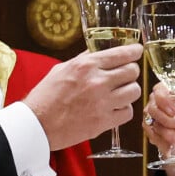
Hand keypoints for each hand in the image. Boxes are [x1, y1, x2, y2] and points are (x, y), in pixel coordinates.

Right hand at [24, 44, 142, 150]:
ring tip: (119, 93)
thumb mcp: (62, 69)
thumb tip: (98, 51)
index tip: (137, 51)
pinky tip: (114, 108)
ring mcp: (102, 102)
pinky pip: (128, 112)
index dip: (134, 51)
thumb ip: (84, 60)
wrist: (37, 124)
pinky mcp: (104, 121)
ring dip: (129, 91)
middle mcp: (97, 82)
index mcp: (86, 66)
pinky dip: (123, 110)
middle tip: (125, 75)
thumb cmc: (46, 96)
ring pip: (135, 91)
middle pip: (133, 71)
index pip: (122, 54)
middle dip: (130, 72)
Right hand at [143, 82, 174, 175]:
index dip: (164, 98)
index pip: (161, 87)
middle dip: (168, 120)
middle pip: (153, 107)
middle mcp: (159, 103)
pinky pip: (151, 134)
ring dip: (167, 133)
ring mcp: (152, 116)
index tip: (174, 111)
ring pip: (151, 122)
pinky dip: (163, 140)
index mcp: (172, 95)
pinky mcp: (148, 129)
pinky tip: (171, 142)